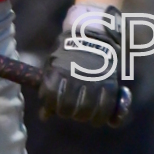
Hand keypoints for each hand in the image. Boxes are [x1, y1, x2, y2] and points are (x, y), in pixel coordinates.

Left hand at [38, 4, 122, 126]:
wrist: (93, 35)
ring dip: (82, 116)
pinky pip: (105, 108)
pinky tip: (97, 118)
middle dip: (67, 112)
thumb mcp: (53, 66)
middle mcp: (75, 77)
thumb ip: (50, 90)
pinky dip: (101, 116)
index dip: (51, 105)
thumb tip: (44, 117)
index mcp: (57, 71)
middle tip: (70, 109)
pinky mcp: (109, 84)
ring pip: (85, 112)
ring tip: (82, 113)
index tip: (54, 104)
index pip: (50, 99)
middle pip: (67, 108)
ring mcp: (93, 81)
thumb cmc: (69, 54)